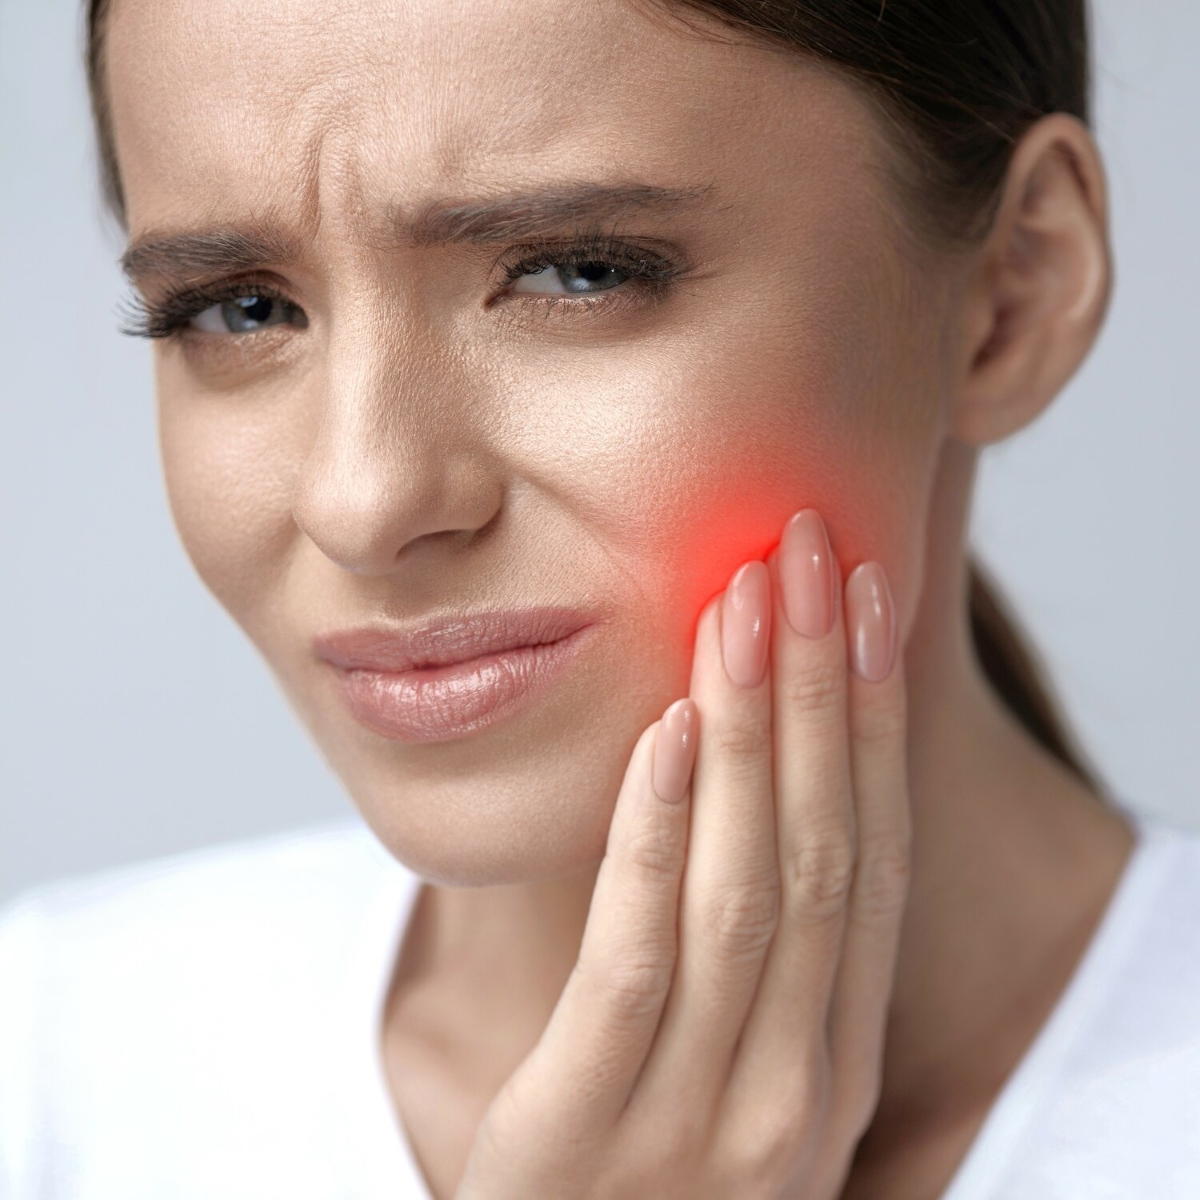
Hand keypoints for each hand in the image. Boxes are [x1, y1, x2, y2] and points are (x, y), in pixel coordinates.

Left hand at [453, 508, 909, 1199]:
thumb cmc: (631, 1175)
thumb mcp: (718, 1071)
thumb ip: (745, 960)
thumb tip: (745, 786)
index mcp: (831, 1063)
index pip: (871, 860)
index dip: (874, 720)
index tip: (865, 598)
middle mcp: (795, 1090)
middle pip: (825, 848)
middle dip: (824, 685)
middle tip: (810, 547)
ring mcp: (703, 1120)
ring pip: (750, 887)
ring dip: (757, 730)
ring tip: (742, 601)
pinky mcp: (585, 1133)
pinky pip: (637, 959)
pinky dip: (659, 834)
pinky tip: (668, 728)